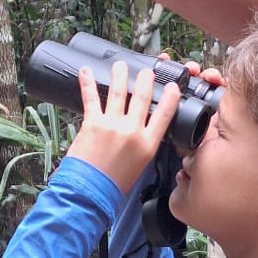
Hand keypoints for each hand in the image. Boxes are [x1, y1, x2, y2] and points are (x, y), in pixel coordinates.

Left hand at [66, 61, 180, 193]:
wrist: (90, 192)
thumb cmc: (114, 184)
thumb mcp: (139, 165)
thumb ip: (142, 145)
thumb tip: (141, 129)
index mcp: (147, 144)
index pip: (164, 115)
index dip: (170, 98)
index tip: (172, 86)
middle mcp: (132, 131)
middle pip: (142, 97)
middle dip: (145, 80)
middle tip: (146, 71)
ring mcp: (112, 125)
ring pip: (118, 92)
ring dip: (119, 75)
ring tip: (120, 65)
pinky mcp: (92, 124)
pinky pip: (90, 98)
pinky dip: (87, 83)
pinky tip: (85, 71)